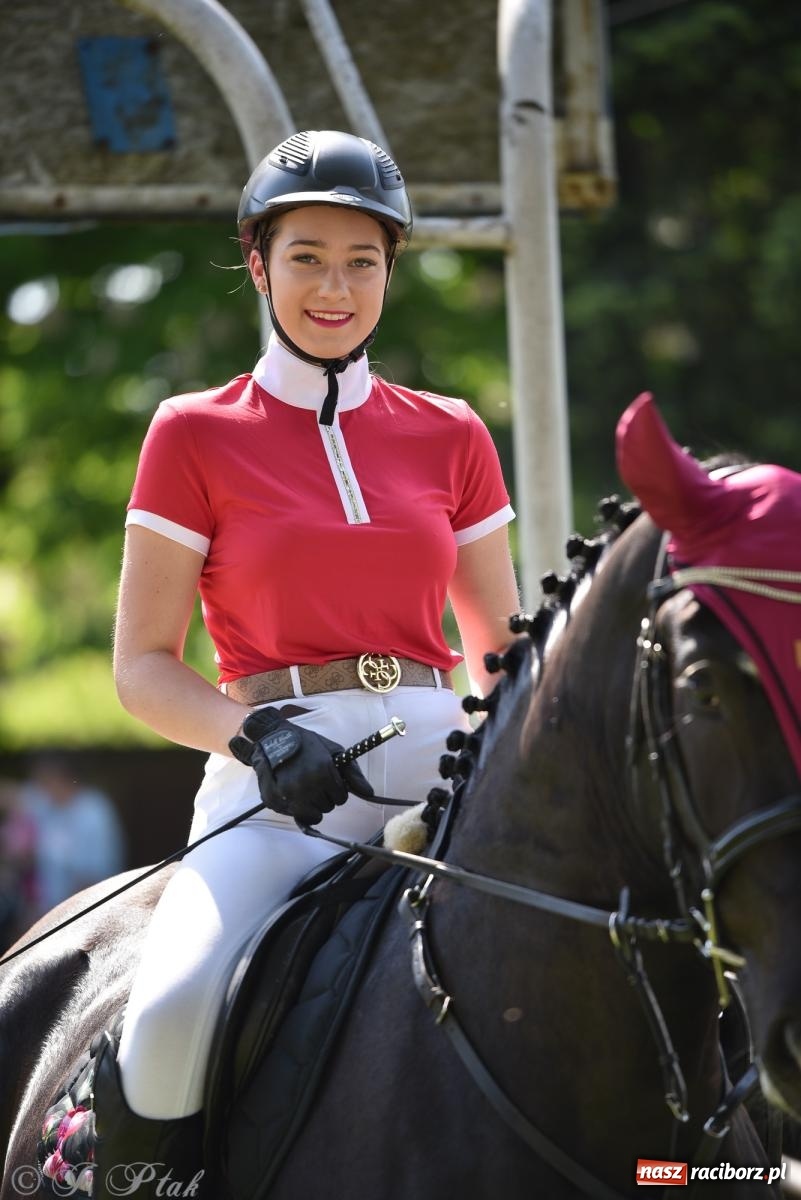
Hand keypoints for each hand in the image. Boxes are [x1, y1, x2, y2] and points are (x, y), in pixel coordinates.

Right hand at [229, 708, 373, 825]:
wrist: (273, 738)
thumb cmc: (306, 744)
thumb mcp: (333, 751)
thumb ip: (353, 773)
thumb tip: (370, 793)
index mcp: (323, 772)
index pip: (341, 798)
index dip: (337, 789)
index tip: (328, 780)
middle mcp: (307, 786)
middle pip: (328, 807)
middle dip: (324, 796)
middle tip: (314, 782)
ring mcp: (289, 796)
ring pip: (313, 816)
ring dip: (312, 805)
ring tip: (304, 788)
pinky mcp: (276, 802)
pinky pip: (295, 816)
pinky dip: (296, 808)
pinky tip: (292, 792)